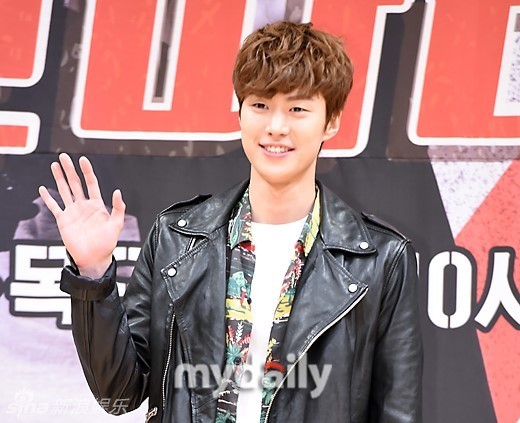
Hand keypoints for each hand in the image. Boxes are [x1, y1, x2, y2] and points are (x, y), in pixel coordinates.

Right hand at [39, 153, 125, 278]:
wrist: (94, 258)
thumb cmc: (107, 243)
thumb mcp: (116, 224)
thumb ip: (118, 208)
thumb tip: (117, 191)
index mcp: (97, 205)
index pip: (91, 183)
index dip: (87, 171)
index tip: (83, 159)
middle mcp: (84, 206)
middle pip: (75, 183)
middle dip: (70, 170)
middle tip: (63, 156)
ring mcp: (72, 212)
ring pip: (64, 191)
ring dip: (59, 178)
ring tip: (54, 165)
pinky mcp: (63, 221)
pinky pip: (54, 207)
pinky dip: (48, 198)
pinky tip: (43, 189)